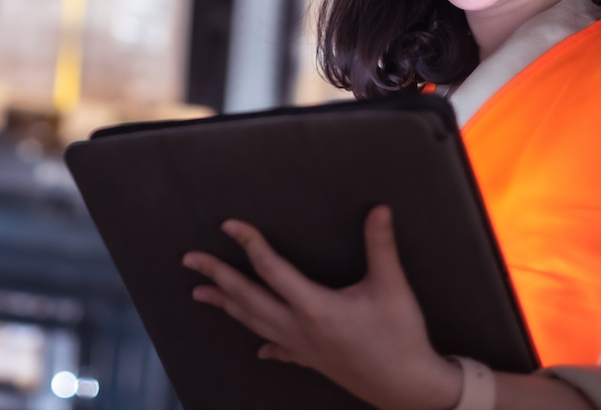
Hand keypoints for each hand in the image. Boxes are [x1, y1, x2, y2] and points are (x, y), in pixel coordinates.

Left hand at [182, 206, 461, 409]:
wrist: (410, 391)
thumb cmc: (401, 338)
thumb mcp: (393, 288)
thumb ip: (381, 247)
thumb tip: (380, 209)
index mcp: (314, 307)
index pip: (271, 269)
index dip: (249, 243)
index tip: (228, 225)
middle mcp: (299, 328)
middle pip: (248, 297)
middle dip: (217, 276)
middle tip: (189, 260)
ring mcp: (301, 348)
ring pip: (253, 323)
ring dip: (226, 305)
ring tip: (199, 294)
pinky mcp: (312, 361)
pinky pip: (278, 350)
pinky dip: (264, 342)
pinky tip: (258, 348)